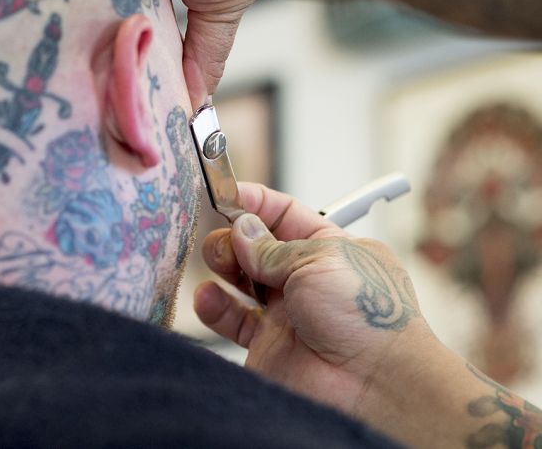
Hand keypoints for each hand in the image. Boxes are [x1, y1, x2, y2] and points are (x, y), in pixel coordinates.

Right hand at [193, 183, 432, 417]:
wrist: (371, 385)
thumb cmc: (366, 317)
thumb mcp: (319, 259)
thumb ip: (272, 247)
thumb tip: (242, 229)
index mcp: (331, 249)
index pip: (286, 215)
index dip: (255, 203)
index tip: (226, 194)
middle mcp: (307, 279)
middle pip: (257, 246)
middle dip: (235, 235)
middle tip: (226, 238)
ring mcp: (286, 313)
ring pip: (240, 279)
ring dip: (223, 266)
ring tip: (220, 264)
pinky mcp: (267, 344)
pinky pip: (231, 318)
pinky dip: (214, 305)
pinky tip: (210, 297)